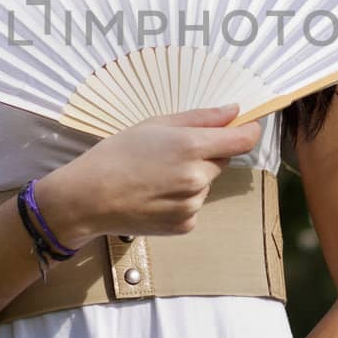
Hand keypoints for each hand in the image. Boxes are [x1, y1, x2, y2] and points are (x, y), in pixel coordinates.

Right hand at [38, 104, 261, 244]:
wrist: (89, 197)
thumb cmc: (117, 154)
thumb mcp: (155, 124)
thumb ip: (201, 118)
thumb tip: (235, 112)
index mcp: (192, 146)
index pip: (243, 140)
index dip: (249, 131)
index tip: (245, 127)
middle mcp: (197, 177)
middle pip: (221, 160)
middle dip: (206, 154)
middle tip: (172, 152)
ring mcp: (192, 204)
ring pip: (206, 184)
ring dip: (192, 178)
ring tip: (157, 176)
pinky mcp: (185, 225)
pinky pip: (194, 206)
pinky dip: (181, 200)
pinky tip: (155, 195)